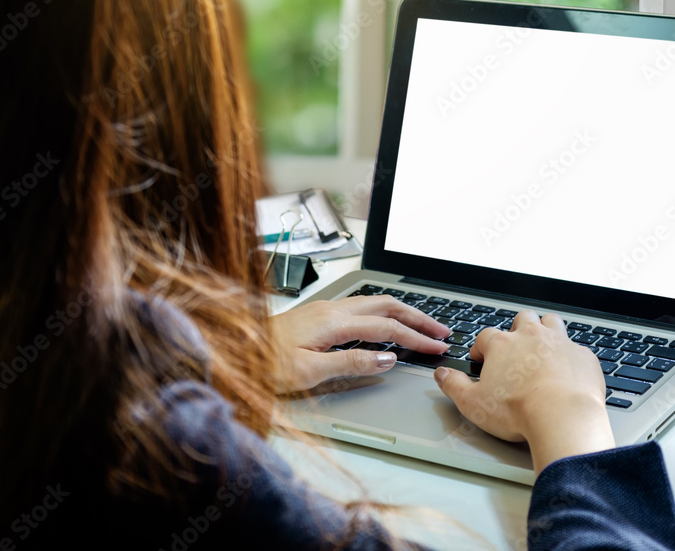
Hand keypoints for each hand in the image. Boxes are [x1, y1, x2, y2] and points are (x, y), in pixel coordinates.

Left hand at [270, 295, 449, 392]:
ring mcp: (325, 309)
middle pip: (387, 306)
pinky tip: (387, 324)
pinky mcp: (318, 315)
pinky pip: (362, 307)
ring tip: (423, 325)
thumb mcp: (310, 372)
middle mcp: (332, 309)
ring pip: (375, 303)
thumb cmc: (263, 364)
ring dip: (402, 313)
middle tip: (442, 332)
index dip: (416, 338)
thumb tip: (388, 359)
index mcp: (334, 321)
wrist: (232, 352)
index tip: (437, 348)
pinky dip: (384, 313)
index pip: (388, 327)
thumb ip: (351, 363)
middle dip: (418, 317)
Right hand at [433, 310, 614, 473]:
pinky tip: (568, 369)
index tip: (482, 358)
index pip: (486, 336)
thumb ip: (454, 386)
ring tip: (542, 347)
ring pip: (551, 322)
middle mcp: (531, 336)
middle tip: (515, 347)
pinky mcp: (583, 356)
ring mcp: (560, 342)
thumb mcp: (472, 403)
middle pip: (522, 319)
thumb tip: (442, 375)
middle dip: (517, 329)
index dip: (482, 347)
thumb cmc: (518, 410)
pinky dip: (571, 355)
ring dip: (546, 330)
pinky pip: (577, 347)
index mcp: (503, 345)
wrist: (563, 416)